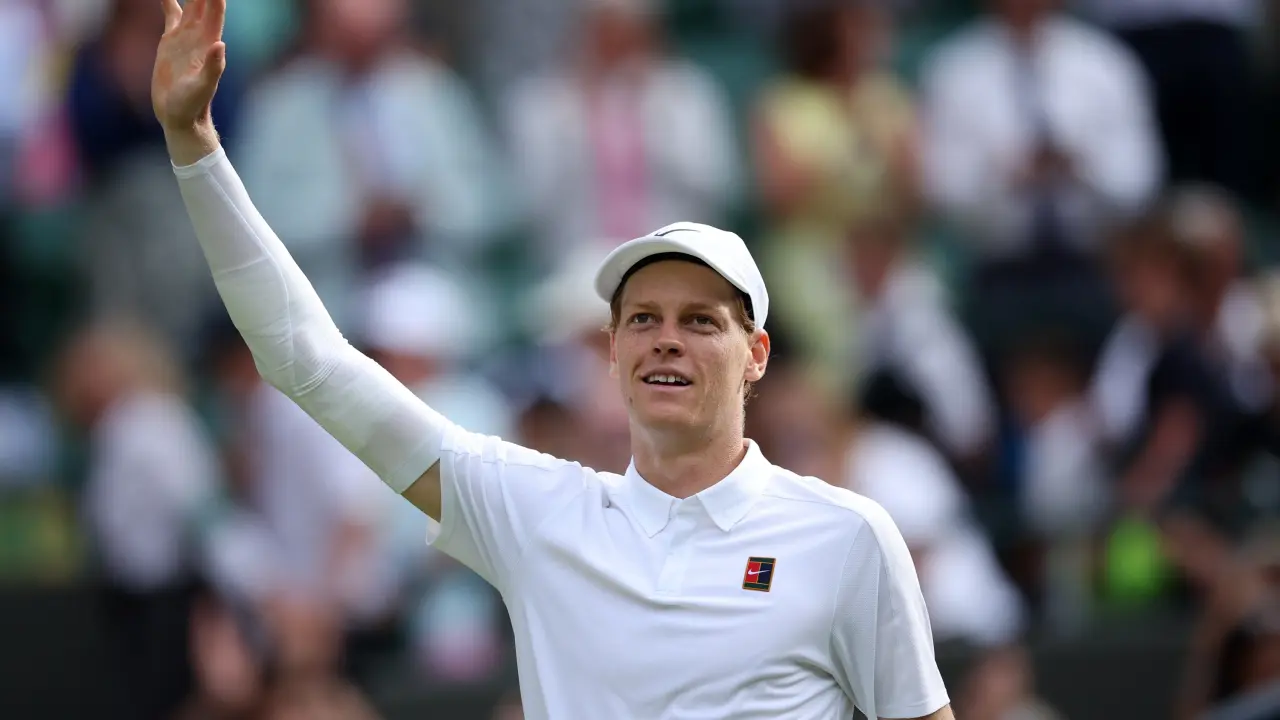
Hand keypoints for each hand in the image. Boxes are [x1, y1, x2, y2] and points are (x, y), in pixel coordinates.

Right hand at [151, 0, 226, 133]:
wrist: (179, 115)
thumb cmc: (193, 105)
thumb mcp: (202, 87)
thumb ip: (213, 67)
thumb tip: (220, 46)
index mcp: (209, 41)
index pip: (215, 7)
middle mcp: (200, 34)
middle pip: (205, 0)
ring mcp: (186, 36)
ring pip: (190, 2)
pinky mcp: (171, 41)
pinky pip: (171, 12)